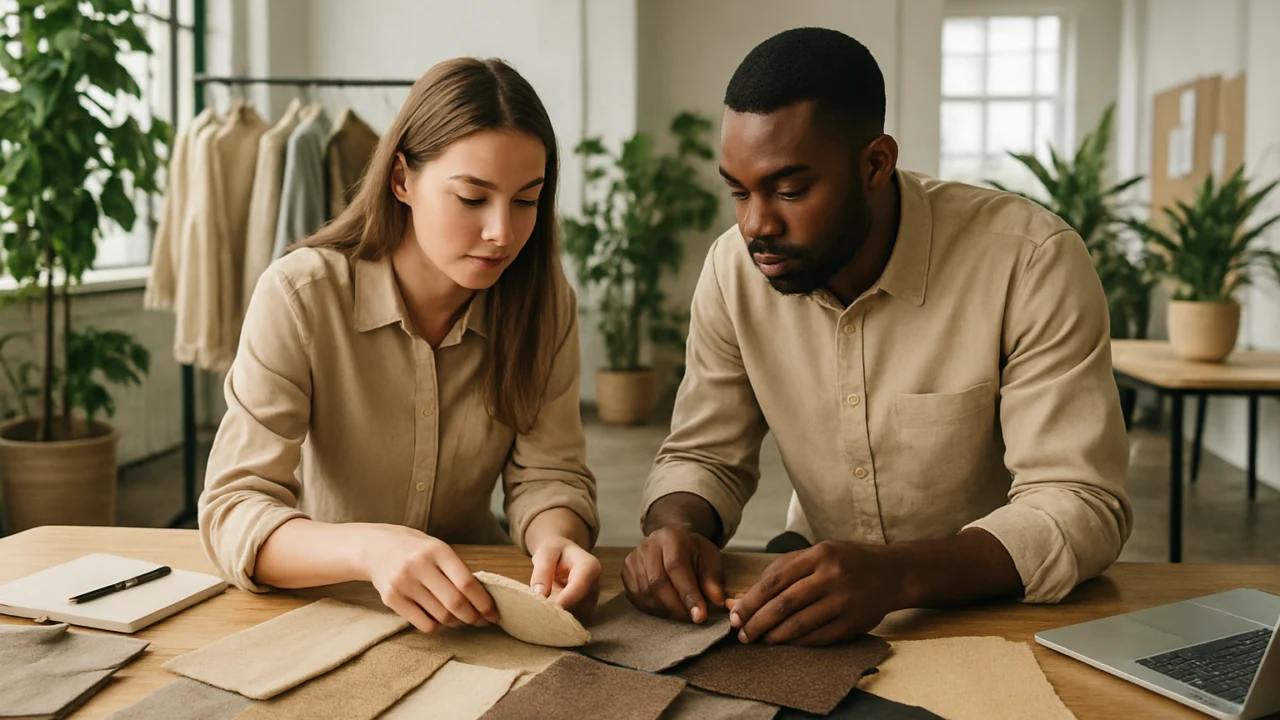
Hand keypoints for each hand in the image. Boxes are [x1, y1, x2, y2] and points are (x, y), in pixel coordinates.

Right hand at [359, 524, 498, 632]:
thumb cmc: (416, 550)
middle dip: (473, 617)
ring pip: (440, 616)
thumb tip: (484, 601)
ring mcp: (403, 582)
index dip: (483, 602)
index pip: (466, 583)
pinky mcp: (390, 598)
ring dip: (455, 622)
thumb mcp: (438, 549)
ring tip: (459, 619)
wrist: (376, 547)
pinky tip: (438, 618)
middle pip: (455, 603)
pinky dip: (436, 626)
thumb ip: (458, 570)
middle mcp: (419, 565)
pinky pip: (423, 623)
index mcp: (437, 551)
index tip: (493, 613)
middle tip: (480, 621)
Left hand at [529, 537, 601, 617]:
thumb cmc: (555, 551)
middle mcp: (596, 584)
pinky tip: (549, 609)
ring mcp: (593, 597)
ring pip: (576, 614)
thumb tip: (538, 594)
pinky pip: (574, 616)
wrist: (562, 554)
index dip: (562, 600)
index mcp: (590, 566)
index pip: (579, 588)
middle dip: (558, 608)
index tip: (543, 607)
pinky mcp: (586, 607)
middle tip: (538, 609)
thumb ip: (542, 571)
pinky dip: (560, 616)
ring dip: (559, 613)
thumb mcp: (545, 553)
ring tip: (542, 607)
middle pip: (579, 604)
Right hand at [622, 526, 724, 622]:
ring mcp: (633, 559)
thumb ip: (713, 579)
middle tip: (691, 618)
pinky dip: (653, 608)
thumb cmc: (693, 552)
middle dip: (676, 607)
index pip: (676, 567)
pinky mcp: (625, 572)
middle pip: (657, 583)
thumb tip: (716, 601)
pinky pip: (636, 597)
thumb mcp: (710, 559)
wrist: (670, 541)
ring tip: (681, 613)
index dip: (688, 594)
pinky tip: (666, 609)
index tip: (700, 615)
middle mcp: (648, 546)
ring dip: (665, 610)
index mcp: (671, 537)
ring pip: (645, 593)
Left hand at [727, 541, 902, 645]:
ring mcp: (844, 600)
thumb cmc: (846, 562)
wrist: (893, 573)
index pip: (775, 580)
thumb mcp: (817, 553)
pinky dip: (798, 643)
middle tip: (742, 634)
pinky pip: (819, 637)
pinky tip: (785, 644)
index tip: (735, 615)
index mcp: (819, 554)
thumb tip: (745, 596)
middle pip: (784, 604)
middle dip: (758, 622)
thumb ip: (782, 570)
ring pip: (800, 624)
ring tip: (760, 640)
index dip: (751, 601)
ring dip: (775, 636)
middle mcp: (831, 576)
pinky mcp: (854, 622)